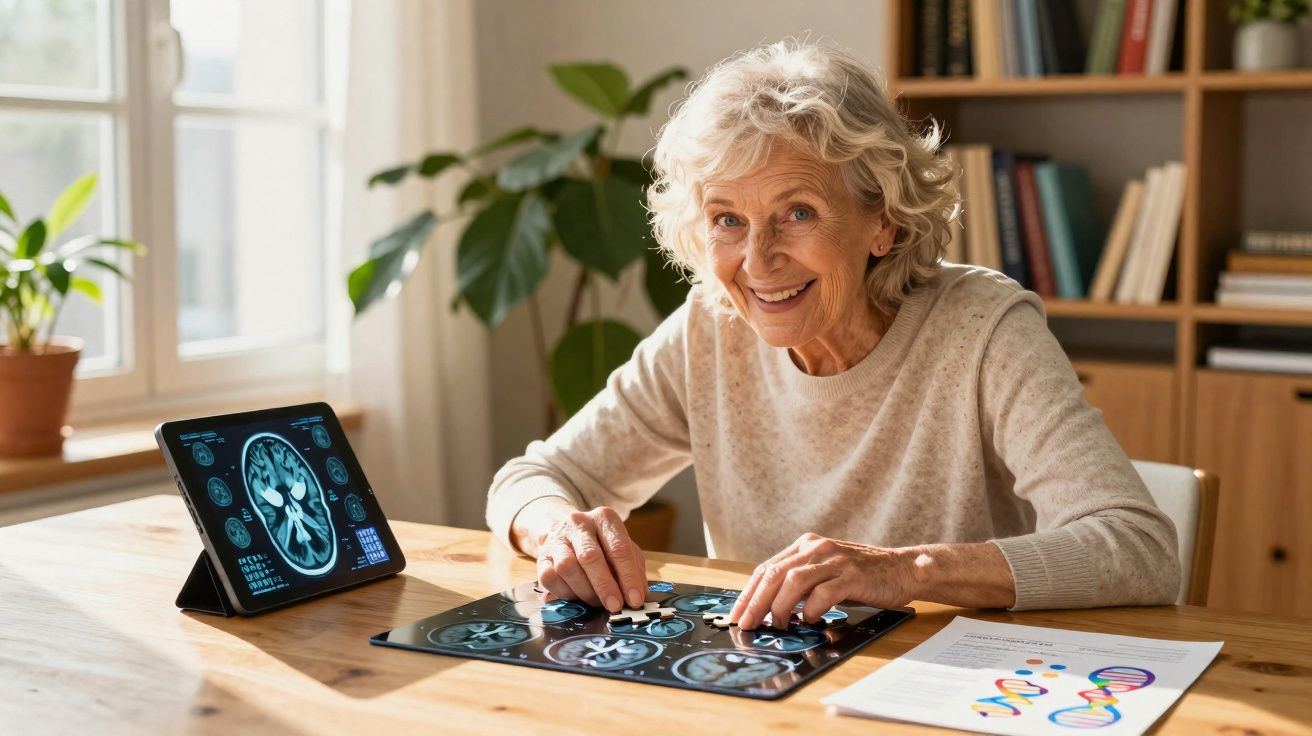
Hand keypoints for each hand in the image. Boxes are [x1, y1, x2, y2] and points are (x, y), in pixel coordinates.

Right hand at [527, 504, 647, 611]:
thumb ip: (634, 569)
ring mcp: (557, 538)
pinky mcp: (541, 556)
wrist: (566, 532)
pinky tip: (577, 596)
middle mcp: (579, 523)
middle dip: (605, 586)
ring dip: (585, 591)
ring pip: (567, 567)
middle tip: (615, 606)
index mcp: (604, 518)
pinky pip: (549, 578)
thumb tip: (638, 595)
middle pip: (590, 557)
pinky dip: (565, 593)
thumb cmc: (602, 544)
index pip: (618, 548)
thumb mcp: (623, 549)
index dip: (628, 577)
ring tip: (597, 602)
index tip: (635, 599)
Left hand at [728, 532, 918, 629]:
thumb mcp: (825, 571)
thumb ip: (799, 582)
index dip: (748, 593)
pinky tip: (810, 619)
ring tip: (778, 625)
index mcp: (806, 545)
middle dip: (756, 602)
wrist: (903, 568)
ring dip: (780, 607)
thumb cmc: (861, 576)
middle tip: (746, 625)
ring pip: (794, 581)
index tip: (737, 614)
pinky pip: (823, 593)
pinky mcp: (853, 575)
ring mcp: (835, 560)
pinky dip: (811, 609)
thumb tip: (767, 608)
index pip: (766, 568)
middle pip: (774, 574)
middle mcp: (817, 548)